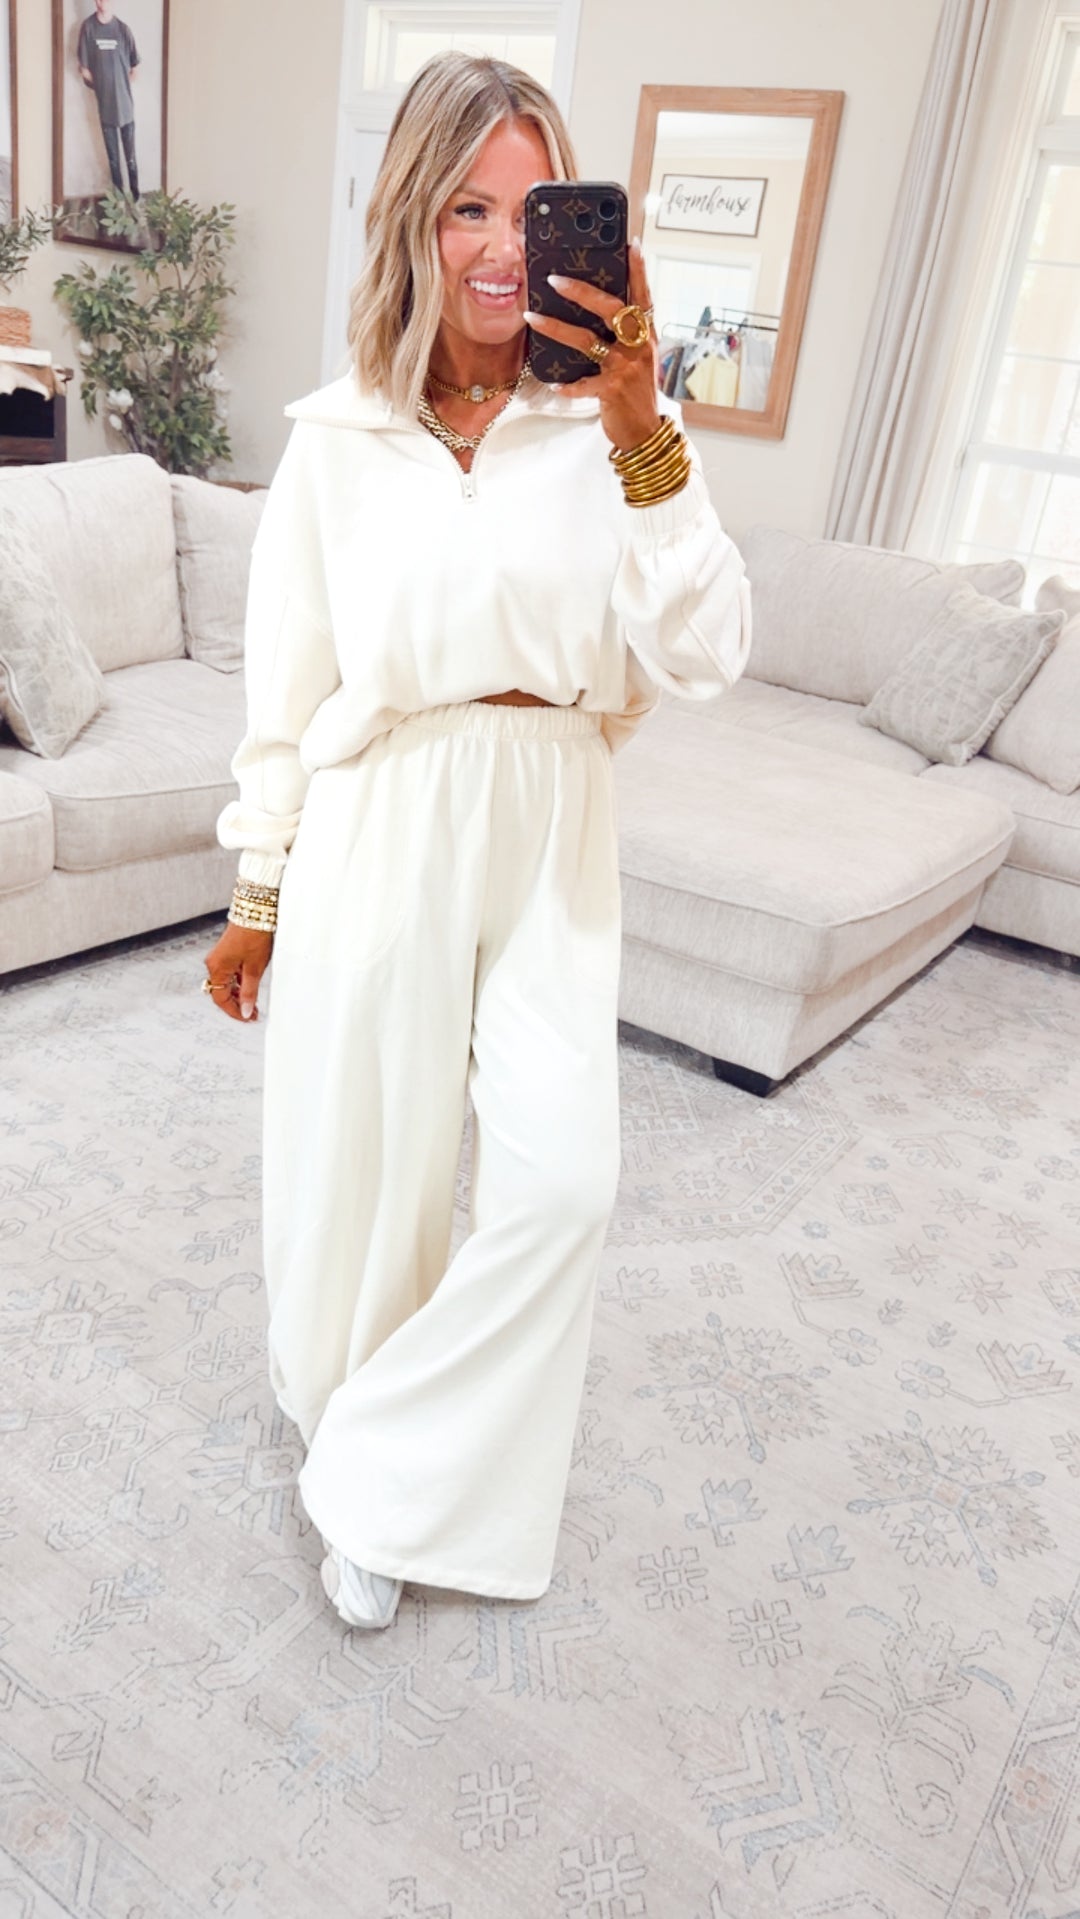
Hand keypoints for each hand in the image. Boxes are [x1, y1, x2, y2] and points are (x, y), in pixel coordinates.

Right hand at [203, 923, 272, 1021]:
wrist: (255, 912)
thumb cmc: (254, 937)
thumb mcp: (254, 969)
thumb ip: (249, 992)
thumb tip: (246, 1012)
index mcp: (217, 968)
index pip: (221, 999)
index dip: (235, 1012)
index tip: (249, 1019)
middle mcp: (213, 964)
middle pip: (221, 993)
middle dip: (237, 1005)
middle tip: (254, 1014)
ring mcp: (218, 958)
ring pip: (225, 984)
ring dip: (238, 995)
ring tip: (255, 1003)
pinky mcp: (225, 954)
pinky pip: (229, 975)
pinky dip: (238, 984)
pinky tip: (250, 988)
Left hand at [524, 237, 661, 454]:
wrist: (645, 433)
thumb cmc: (635, 393)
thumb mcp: (636, 359)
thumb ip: (622, 335)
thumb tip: (593, 309)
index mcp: (645, 335)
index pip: (643, 296)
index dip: (639, 270)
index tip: (630, 244)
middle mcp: (639, 346)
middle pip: (612, 309)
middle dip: (582, 292)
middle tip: (554, 278)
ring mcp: (626, 368)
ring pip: (588, 341)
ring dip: (556, 328)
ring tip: (532, 317)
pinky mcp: (612, 390)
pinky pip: (583, 383)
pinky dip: (567, 384)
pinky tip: (554, 383)